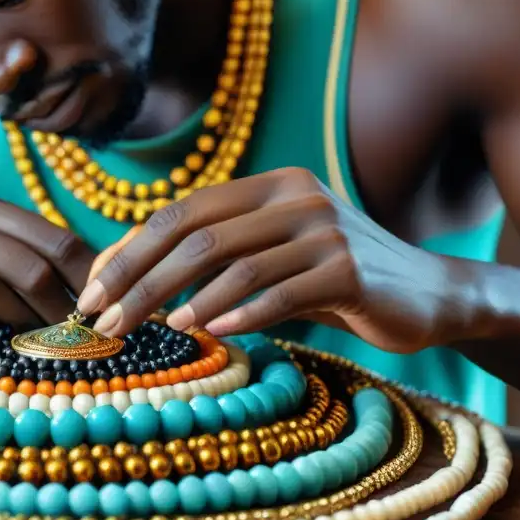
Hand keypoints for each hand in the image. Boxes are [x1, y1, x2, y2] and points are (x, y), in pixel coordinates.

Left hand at [77, 168, 474, 353]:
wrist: (427, 295)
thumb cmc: (333, 279)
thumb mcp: (272, 258)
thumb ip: (216, 258)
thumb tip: (128, 277)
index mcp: (269, 186)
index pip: (181, 212)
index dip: (129, 250)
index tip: (92, 292)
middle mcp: (295, 197)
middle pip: (197, 236)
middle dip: (140, 278)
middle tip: (104, 319)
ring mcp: (325, 231)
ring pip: (233, 263)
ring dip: (182, 299)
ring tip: (150, 329)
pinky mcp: (350, 271)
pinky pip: (280, 293)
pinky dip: (239, 314)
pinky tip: (211, 334)